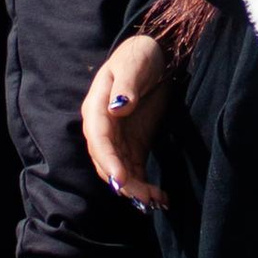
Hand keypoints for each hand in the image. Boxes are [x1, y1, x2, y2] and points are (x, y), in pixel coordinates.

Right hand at [83, 32, 169, 208]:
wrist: (154, 56)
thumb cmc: (140, 56)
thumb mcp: (134, 64)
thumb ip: (126, 85)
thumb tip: (118, 107)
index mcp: (97, 108)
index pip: (98, 139)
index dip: (108, 161)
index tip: (121, 179)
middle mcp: (103, 128)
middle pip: (107, 161)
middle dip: (123, 182)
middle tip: (144, 199)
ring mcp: (118, 139)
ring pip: (120, 170)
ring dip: (135, 189)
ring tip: (155, 201)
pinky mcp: (133, 146)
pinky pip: (134, 170)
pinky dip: (144, 185)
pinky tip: (160, 198)